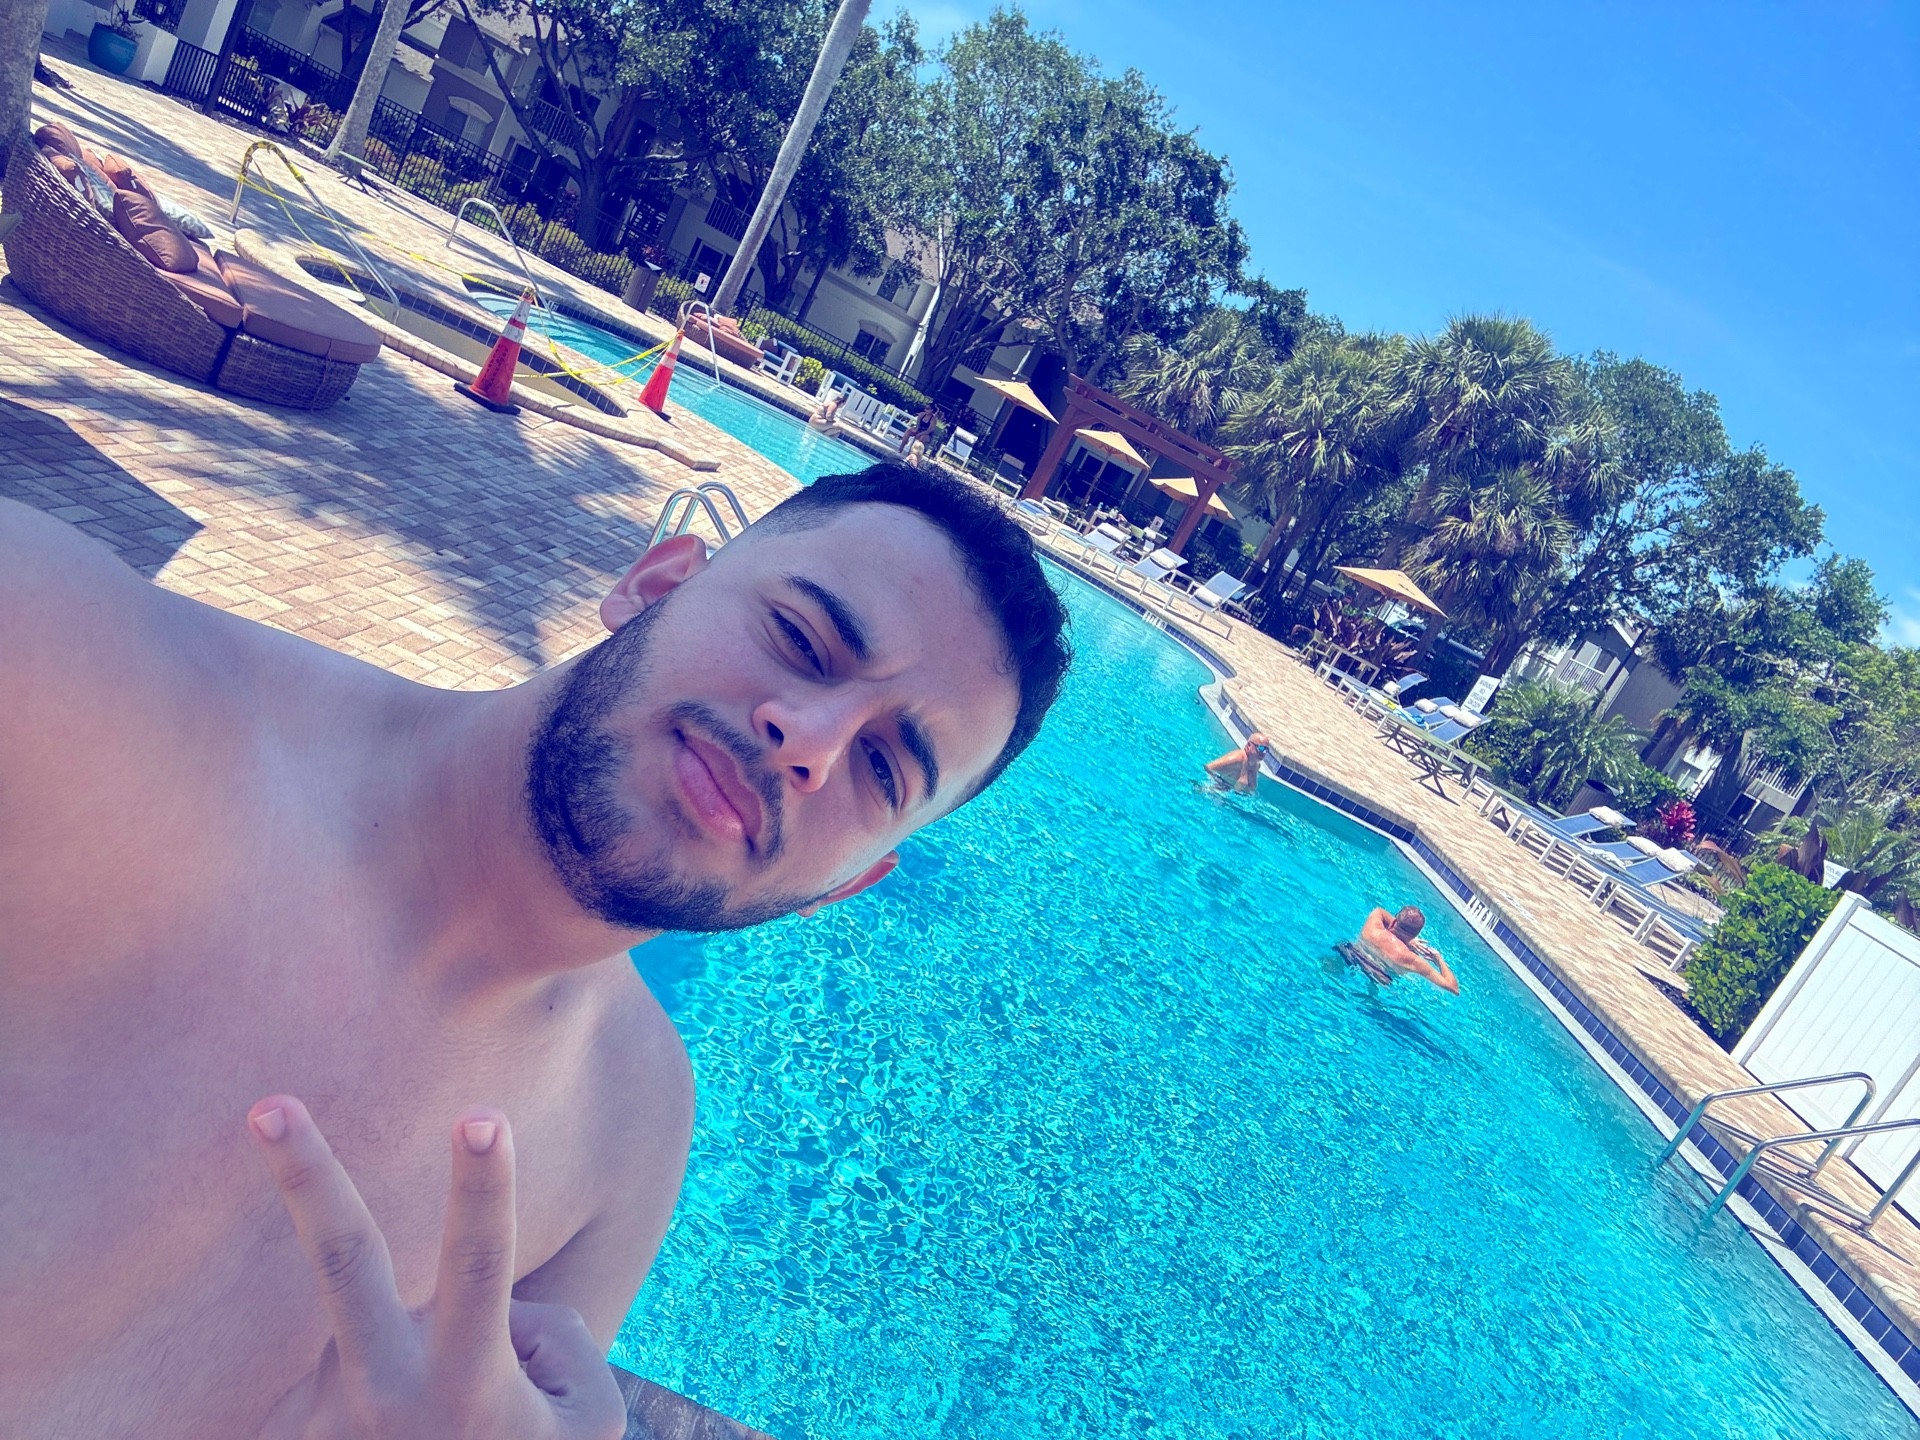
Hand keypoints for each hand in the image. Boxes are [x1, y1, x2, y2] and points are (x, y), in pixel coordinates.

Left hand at [247, 1096, 623, 1439]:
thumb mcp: (586, 1420)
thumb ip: (553, 1336)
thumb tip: (490, 1296)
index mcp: (468, 1391)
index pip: (484, 1263)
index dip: (485, 1186)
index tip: (479, 1115)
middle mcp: (383, 1397)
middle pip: (344, 1261)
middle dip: (307, 1174)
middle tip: (264, 1104)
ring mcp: (324, 1418)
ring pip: (383, 1319)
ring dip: (421, 1354)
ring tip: (445, 1425)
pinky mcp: (286, 1435)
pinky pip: (349, 1366)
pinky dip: (385, 1387)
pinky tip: (403, 1433)